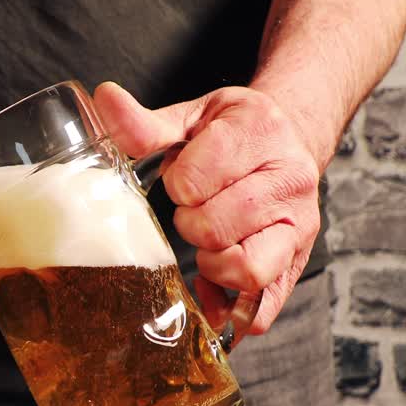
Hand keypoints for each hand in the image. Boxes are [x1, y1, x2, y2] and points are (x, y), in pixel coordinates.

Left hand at [93, 83, 322, 345]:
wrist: (293, 137)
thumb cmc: (236, 131)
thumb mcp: (193, 117)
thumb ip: (146, 122)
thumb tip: (104, 98)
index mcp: (258, 132)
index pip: (193, 182)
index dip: (177, 187)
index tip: (185, 181)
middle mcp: (289, 179)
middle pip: (214, 228)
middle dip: (190, 225)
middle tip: (195, 211)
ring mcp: (300, 224)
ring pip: (246, 269)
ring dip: (212, 264)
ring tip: (210, 243)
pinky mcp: (300, 260)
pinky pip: (263, 306)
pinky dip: (232, 307)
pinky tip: (216, 288)